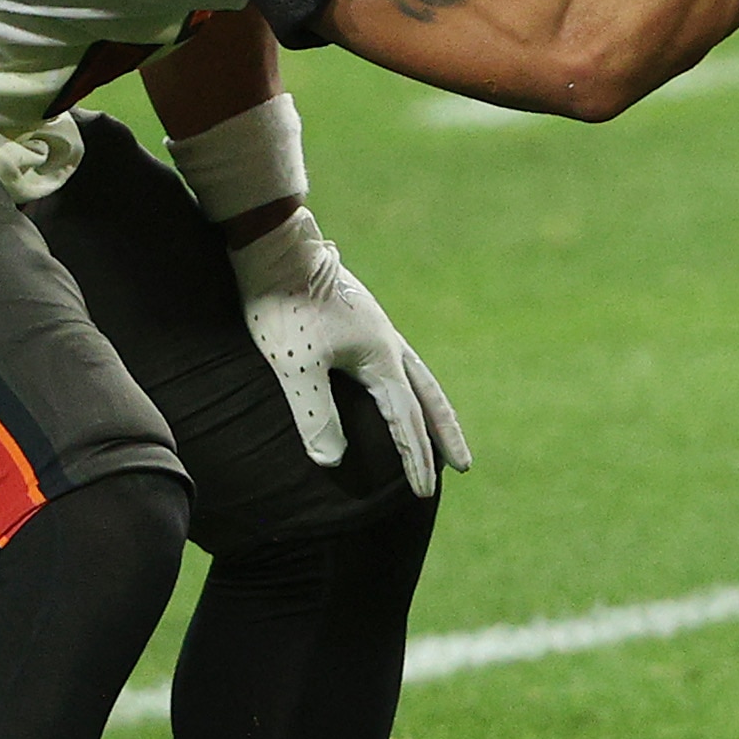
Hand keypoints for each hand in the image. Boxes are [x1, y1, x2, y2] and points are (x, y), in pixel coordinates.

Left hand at [225, 208, 472, 497]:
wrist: (275, 245)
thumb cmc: (282, 305)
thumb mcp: (295, 366)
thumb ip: (315, 414)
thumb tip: (333, 462)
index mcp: (379, 359)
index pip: (404, 420)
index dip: (413, 459)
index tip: (423, 493)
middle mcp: (387, 344)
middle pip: (428, 397)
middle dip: (444, 434)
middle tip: (463, 465)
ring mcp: (375, 327)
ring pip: (416, 375)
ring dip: (430, 405)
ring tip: (437, 424)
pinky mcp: (358, 316)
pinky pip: (394, 358)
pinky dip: (405, 381)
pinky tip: (389, 381)